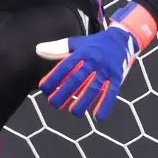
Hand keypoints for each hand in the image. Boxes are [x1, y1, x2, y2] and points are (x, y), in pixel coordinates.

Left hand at [36, 2, 157, 120]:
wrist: (121, 40)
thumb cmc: (92, 45)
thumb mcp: (75, 43)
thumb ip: (56, 48)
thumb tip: (37, 50)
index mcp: (82, 52)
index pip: (65, 66)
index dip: (54, 77)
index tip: (43, 88)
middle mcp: (94, 60)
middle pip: (78, 78)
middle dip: (65, 92)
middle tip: (53, 104)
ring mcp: (106, 70)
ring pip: (94, 87)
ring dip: (84, 101)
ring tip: (73, 113)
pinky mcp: (118, 77)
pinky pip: (112, 92)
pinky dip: (106, 105)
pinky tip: (98, 117)